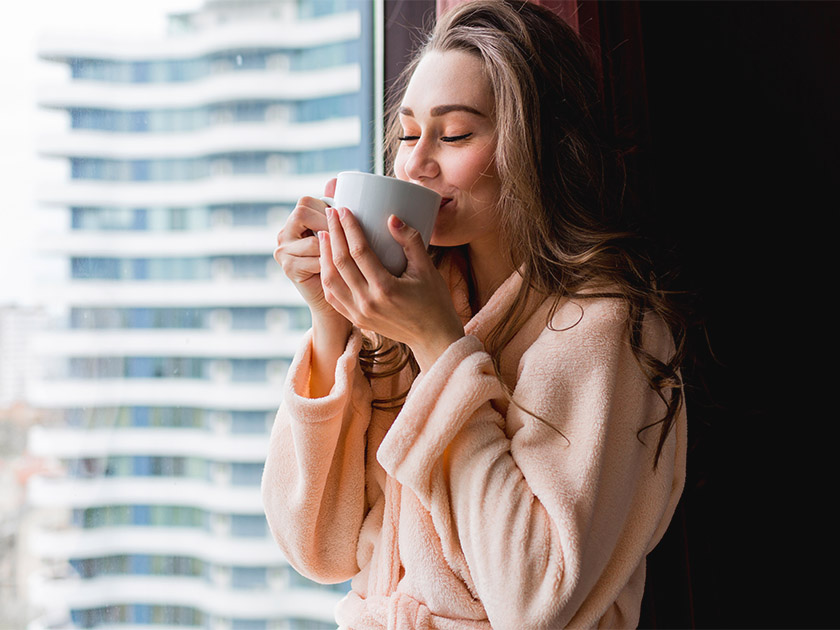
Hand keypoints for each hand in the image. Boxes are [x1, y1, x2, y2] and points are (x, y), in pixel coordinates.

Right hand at [274, 178, 347, 324]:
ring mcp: (283, 250)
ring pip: (312, 238)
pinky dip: (329, 262)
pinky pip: (314, 258)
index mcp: (296, 219)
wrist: (344, 296)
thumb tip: (334, 180)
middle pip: (302, 212)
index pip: (306, 201)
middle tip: (347, 239)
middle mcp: (285, 232)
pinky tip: (341, 270)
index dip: (328, 209)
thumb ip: (339, 207)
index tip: (346, 220)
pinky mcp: (288, 268)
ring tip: (348, 256)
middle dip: (327, 224)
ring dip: (332, 245)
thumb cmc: (351, 261)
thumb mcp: (346, 231)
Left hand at [319, 206, 464, 371]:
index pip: (360, 251)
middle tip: (330, 214)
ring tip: (325, 234)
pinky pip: (333, 297)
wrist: (433, 338)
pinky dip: (327, 277)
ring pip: (330, 280)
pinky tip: (327, 262)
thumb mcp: (427, 269)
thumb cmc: (435, 303)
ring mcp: (359, 314)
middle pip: (340, 263)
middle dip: (333, 234)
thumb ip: (411, 241)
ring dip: (324, 255)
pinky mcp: (357, 320)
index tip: (344, 210)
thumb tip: (392, 217)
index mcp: (386, 288)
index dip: (349, 228)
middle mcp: (368, 302)